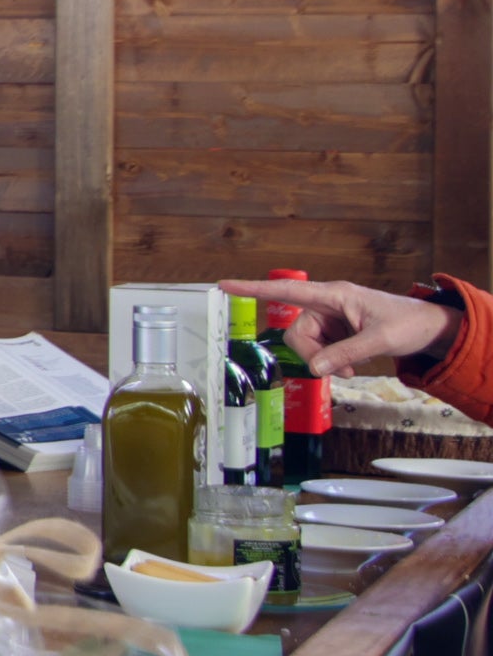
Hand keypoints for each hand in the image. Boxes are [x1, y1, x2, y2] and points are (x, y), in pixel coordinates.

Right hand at [218, 279, 458, 377]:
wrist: (430, 329)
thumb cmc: (409, 323)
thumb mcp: (379, 340)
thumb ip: (344, 354)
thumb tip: (314, 369)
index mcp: (334, 295)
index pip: (286, 292)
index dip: (253, 289)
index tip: (225, 285)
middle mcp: (328, 305)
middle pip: (297, 332)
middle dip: (312, 355)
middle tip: (336, 370)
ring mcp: (331, 319)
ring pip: (307, 345)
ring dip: (325, 362)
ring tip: (351, 367)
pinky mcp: (337, 332)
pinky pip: (320, 350)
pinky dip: (332, 362)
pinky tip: (351, 365)